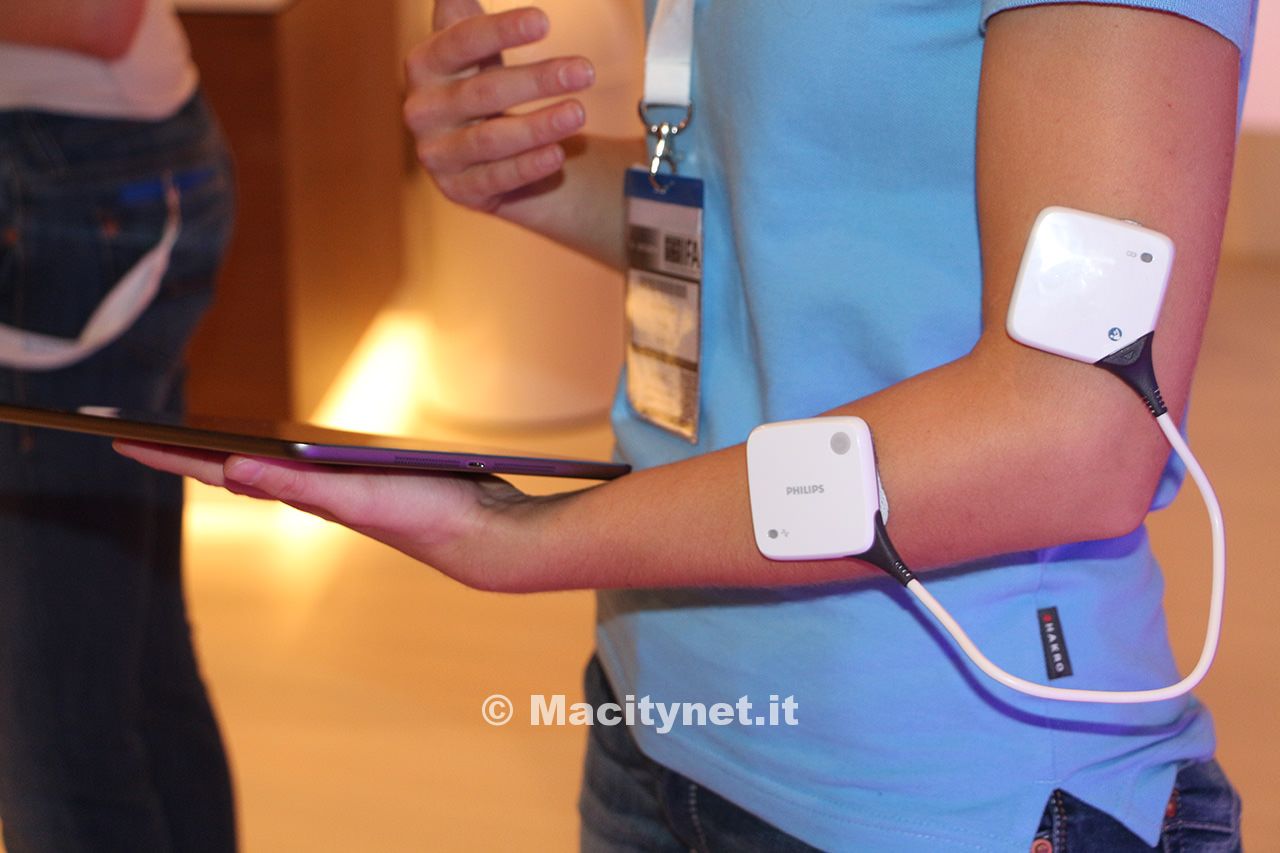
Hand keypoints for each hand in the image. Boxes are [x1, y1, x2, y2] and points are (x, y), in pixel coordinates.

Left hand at [113, 441, 539, 590]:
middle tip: (139, 432)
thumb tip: (231, 468)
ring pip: (268, 466)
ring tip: (194, 439)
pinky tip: (283, 446)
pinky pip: (305, 462)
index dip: (167, 455)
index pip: (219, 469)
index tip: (115, 437)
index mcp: (301, 494)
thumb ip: (299, 485)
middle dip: (184, 451)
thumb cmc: (428, 517)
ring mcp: (337, 489)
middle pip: (234, 467)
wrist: (487, 537)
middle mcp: (310, 494)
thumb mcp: (359, 497)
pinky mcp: (366, 481)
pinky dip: (280, 451)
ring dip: (228, 451)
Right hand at [403, 0, 595, 212]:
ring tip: (578, 112)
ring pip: (491, 139)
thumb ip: (464, 13)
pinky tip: (558, 154)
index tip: (544, 22)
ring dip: (538, 126)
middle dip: (538, 80)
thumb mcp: (473, 44)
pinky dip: (529, 167)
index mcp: (425, 64)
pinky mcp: (457, 188)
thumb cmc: (480, 82)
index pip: (461, 42)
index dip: (502, 31)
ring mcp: (437, 153)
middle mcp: (422, 109)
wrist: (480, 149)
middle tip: (585, 71)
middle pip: (484, 92)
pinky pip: (496, 178)